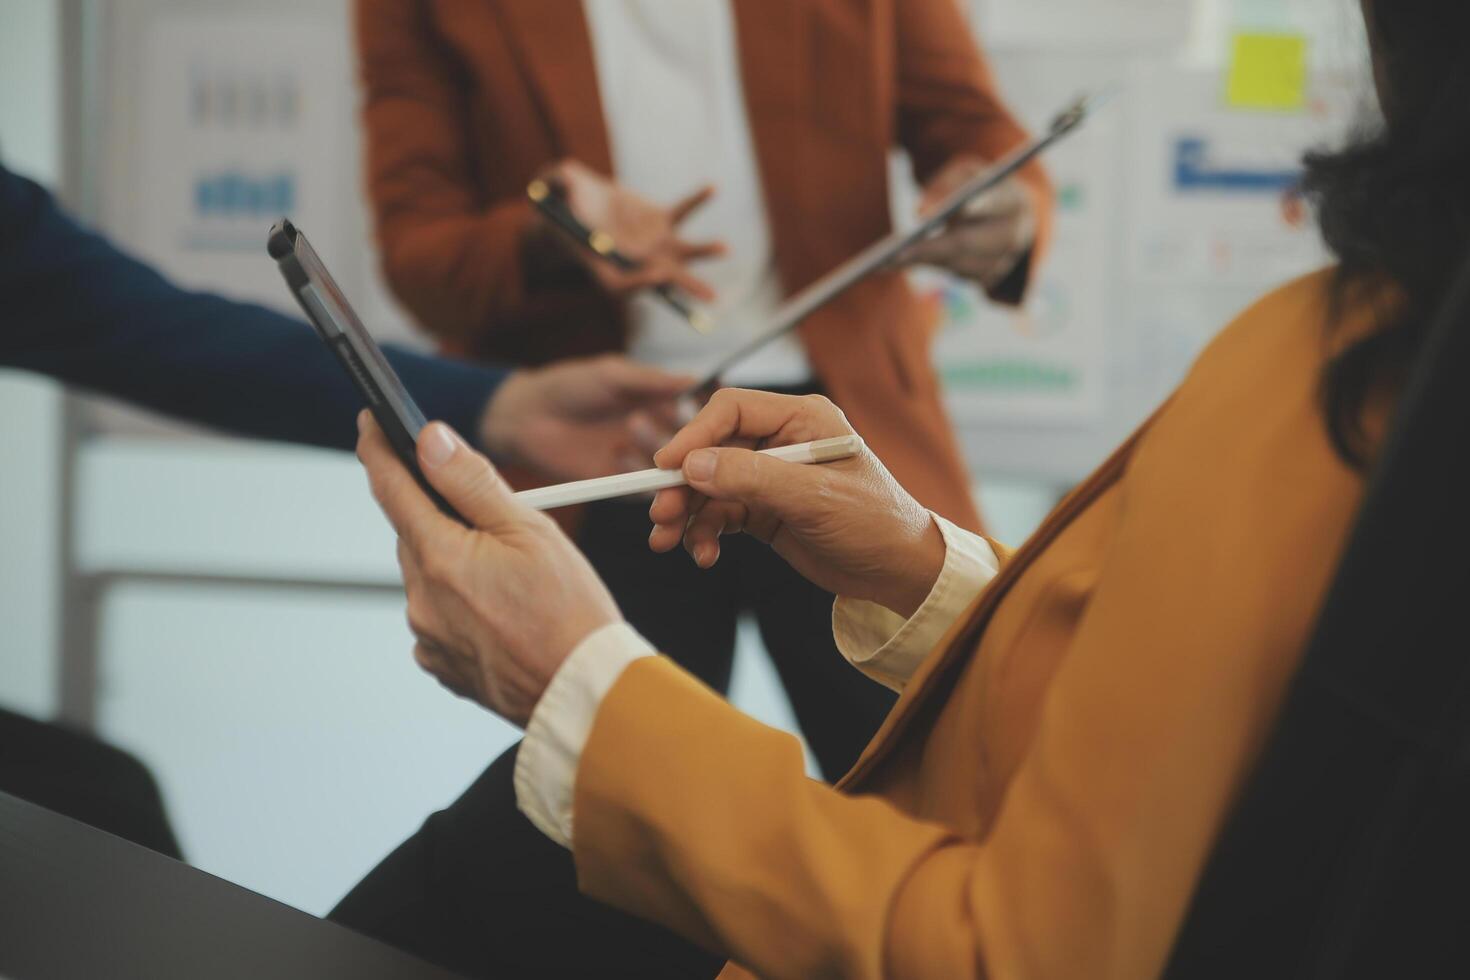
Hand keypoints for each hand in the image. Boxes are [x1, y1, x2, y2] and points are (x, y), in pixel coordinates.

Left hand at [358, 412, 621, 725]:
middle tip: (494, 519)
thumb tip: (430, 441)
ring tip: (513, 577)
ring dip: (455, 563)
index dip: (378, 449)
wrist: (583, 694)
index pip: (391, 487)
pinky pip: (439, 618)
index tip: (370, 424)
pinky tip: (502, 611)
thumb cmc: (569, 613)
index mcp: (438, 556)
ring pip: (428, 577)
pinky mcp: (442, 665)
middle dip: (441, 516)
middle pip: (414, 533)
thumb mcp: (530, 529)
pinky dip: (460, 605)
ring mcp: (428, 636)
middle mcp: (421, 599)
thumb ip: (472, 482)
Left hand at [480, 354, 691, 479]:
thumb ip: (652, 381)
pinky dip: (638, 478)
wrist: (523, 417)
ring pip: (669, 472)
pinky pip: (642, 492)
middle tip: (671, 426)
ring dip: (658, 454)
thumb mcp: (612, 374)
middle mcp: (654, 435)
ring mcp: (637, 462)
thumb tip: (695, 379)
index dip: (702, 420)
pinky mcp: (618, 484)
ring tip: (632, 427)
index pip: (696, 418)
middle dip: (684, 441)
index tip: (703, 415)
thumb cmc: (567, 385)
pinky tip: (618, 456)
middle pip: (689, 449)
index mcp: (658, 406)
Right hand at [542, 159, 724, 301]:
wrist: (575, 200)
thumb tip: (566, 180)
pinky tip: (712, 187)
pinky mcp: (659, 221)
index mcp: (602, 267)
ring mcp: (650, 243)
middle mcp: (632, 261)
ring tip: (725, 248)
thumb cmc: (555, 204)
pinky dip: (696, 200)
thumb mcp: (549, 192)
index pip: (623, 286)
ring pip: (680, 252)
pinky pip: (681, 211)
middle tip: (710, 296)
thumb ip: (556, 185)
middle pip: (661, 279)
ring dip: (703, 251)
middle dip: (685, 285)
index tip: (658, 276)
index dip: (642, 284)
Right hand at [649, 390, 945, 618]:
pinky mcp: (765, 510)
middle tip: (660, 515)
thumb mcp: (814, 498)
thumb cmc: (876, 523)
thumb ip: (752, 478)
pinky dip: (705, 533)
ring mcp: (771, 477)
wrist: (899, 572)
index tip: (666, 466)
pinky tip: (704, 554)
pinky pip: (720, 514)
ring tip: (670, 542)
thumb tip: (694, 465)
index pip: (731, 411)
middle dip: (682, 484)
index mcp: (802, 419)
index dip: (694, 435)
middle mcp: (782, 442)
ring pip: (710, 486)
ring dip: (687, 513)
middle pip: (712, 450)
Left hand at [896, 163, 1035, 289]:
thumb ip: (944, 185)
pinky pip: (953, 274)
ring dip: (923, 260)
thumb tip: (920, 214)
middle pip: (967, 243)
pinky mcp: (989, 279)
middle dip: (928, 248)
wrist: (1005, 214)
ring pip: (957, 264)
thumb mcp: (963, 173)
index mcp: (1011, 200)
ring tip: (887, 261)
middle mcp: (1012, 234)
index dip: (969, 207)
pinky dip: (928, 265)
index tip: (938, 213)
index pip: (993, 203)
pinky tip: (903, 262)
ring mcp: (1003, 261)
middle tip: (895, 253)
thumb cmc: (976, 187)